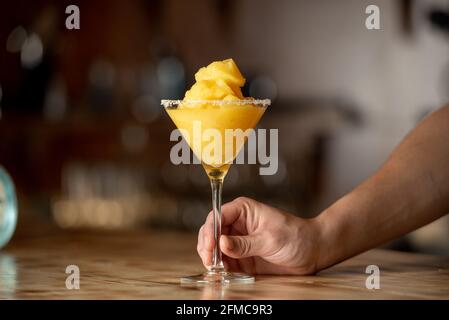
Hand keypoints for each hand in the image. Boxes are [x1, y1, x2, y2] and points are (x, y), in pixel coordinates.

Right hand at [197, 197, 321, 274]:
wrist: (311, 252)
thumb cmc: (295, 236)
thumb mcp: (269, 239)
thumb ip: (244, 243)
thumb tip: (221, 243)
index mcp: (243, 210)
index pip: (218, 216)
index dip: (210, 230)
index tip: (211, 246)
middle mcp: (237, 223)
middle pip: (211, 232)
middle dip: (207, 245)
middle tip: (210, 261)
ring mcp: (237, 240)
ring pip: (214, 248)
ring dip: (212, 257)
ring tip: (216, 268)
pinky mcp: (240, 256)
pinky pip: (224, 261)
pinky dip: (220, 267)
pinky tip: (222, 272)